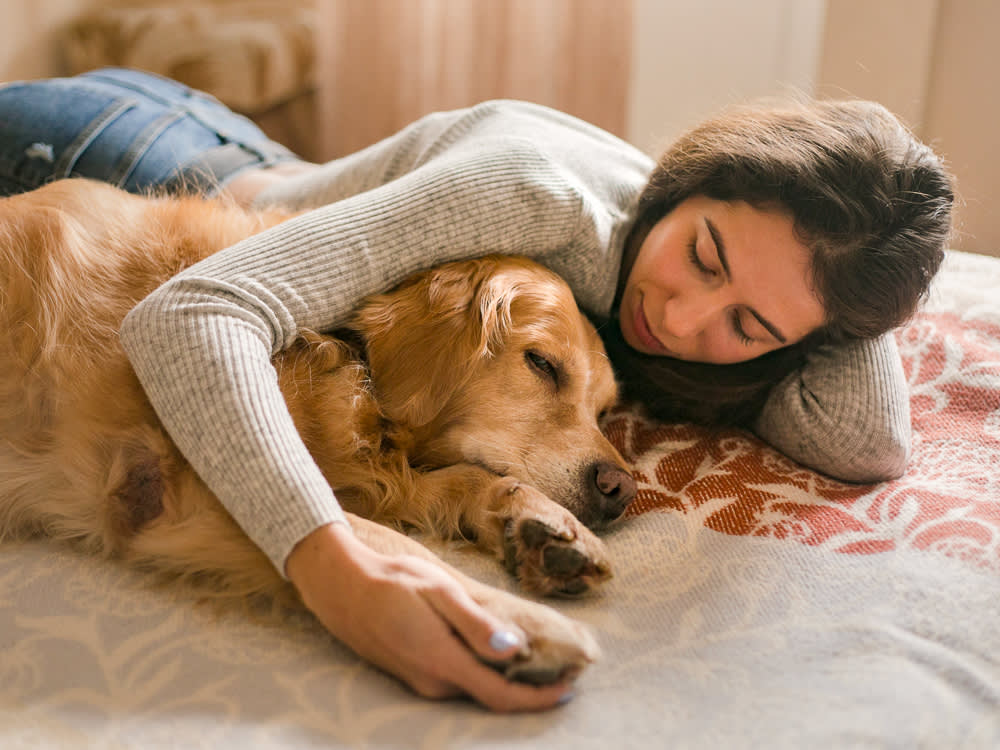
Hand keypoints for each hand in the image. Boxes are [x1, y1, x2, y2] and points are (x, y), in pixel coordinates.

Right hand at [285, 523, 575, 711]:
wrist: (339, 585)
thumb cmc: (392, 581)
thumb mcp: (439, 592)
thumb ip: (476, 625)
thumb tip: (513, 648)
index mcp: (444, 662)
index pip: (501, 696)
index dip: (539, 698)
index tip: (572, 685)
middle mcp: (433, 682)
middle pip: (492, 696)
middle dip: (530, 686)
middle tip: (566, 665)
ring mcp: (420, 682)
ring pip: (474, 688)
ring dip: (507, 677)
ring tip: (539, 655)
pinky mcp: (413, 674)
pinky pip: (457, 680)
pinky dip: (483, 670)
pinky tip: (495, 650)